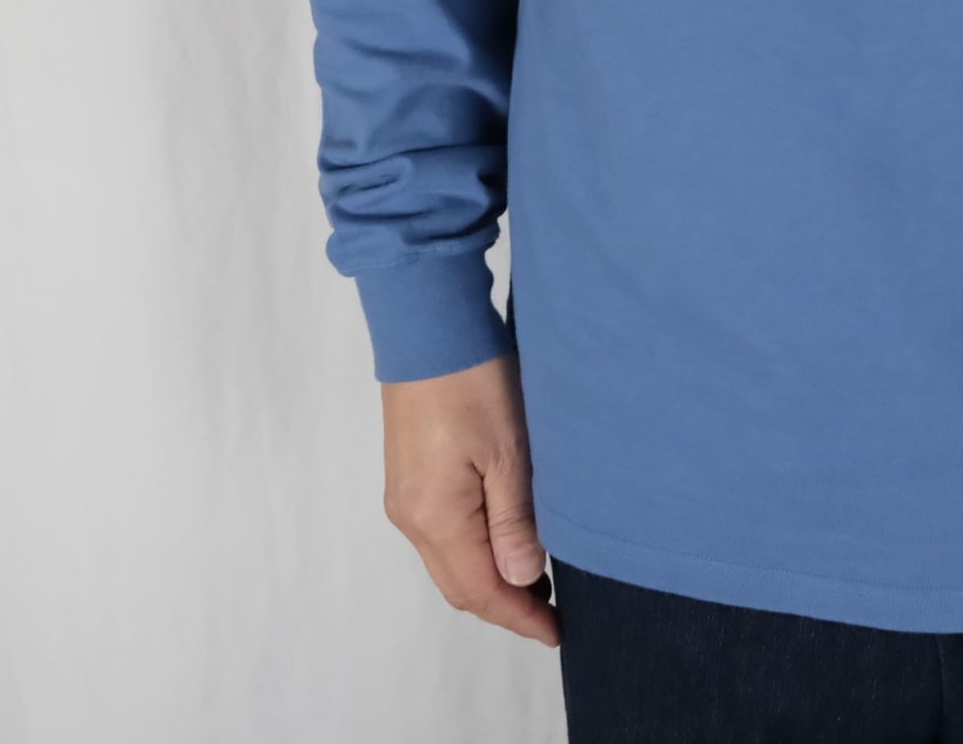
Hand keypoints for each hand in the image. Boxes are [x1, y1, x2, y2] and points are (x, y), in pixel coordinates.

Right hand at [379, 353, 559, 646]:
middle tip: (553, 613)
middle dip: (505, 605)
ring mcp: (405, 499)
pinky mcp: (410, 479)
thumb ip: (515, 521)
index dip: (519, 617)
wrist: (429, 329)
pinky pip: (442, 536)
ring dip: (490, 579)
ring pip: (449, 562)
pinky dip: (474, 552)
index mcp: (434, 518)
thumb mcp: (509, 453)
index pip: (480, 590)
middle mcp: (410, 518)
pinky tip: (507, 542)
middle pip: (459, 586)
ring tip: (539, 582)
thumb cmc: (474, 382)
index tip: (556, 633)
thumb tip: (525, 578)